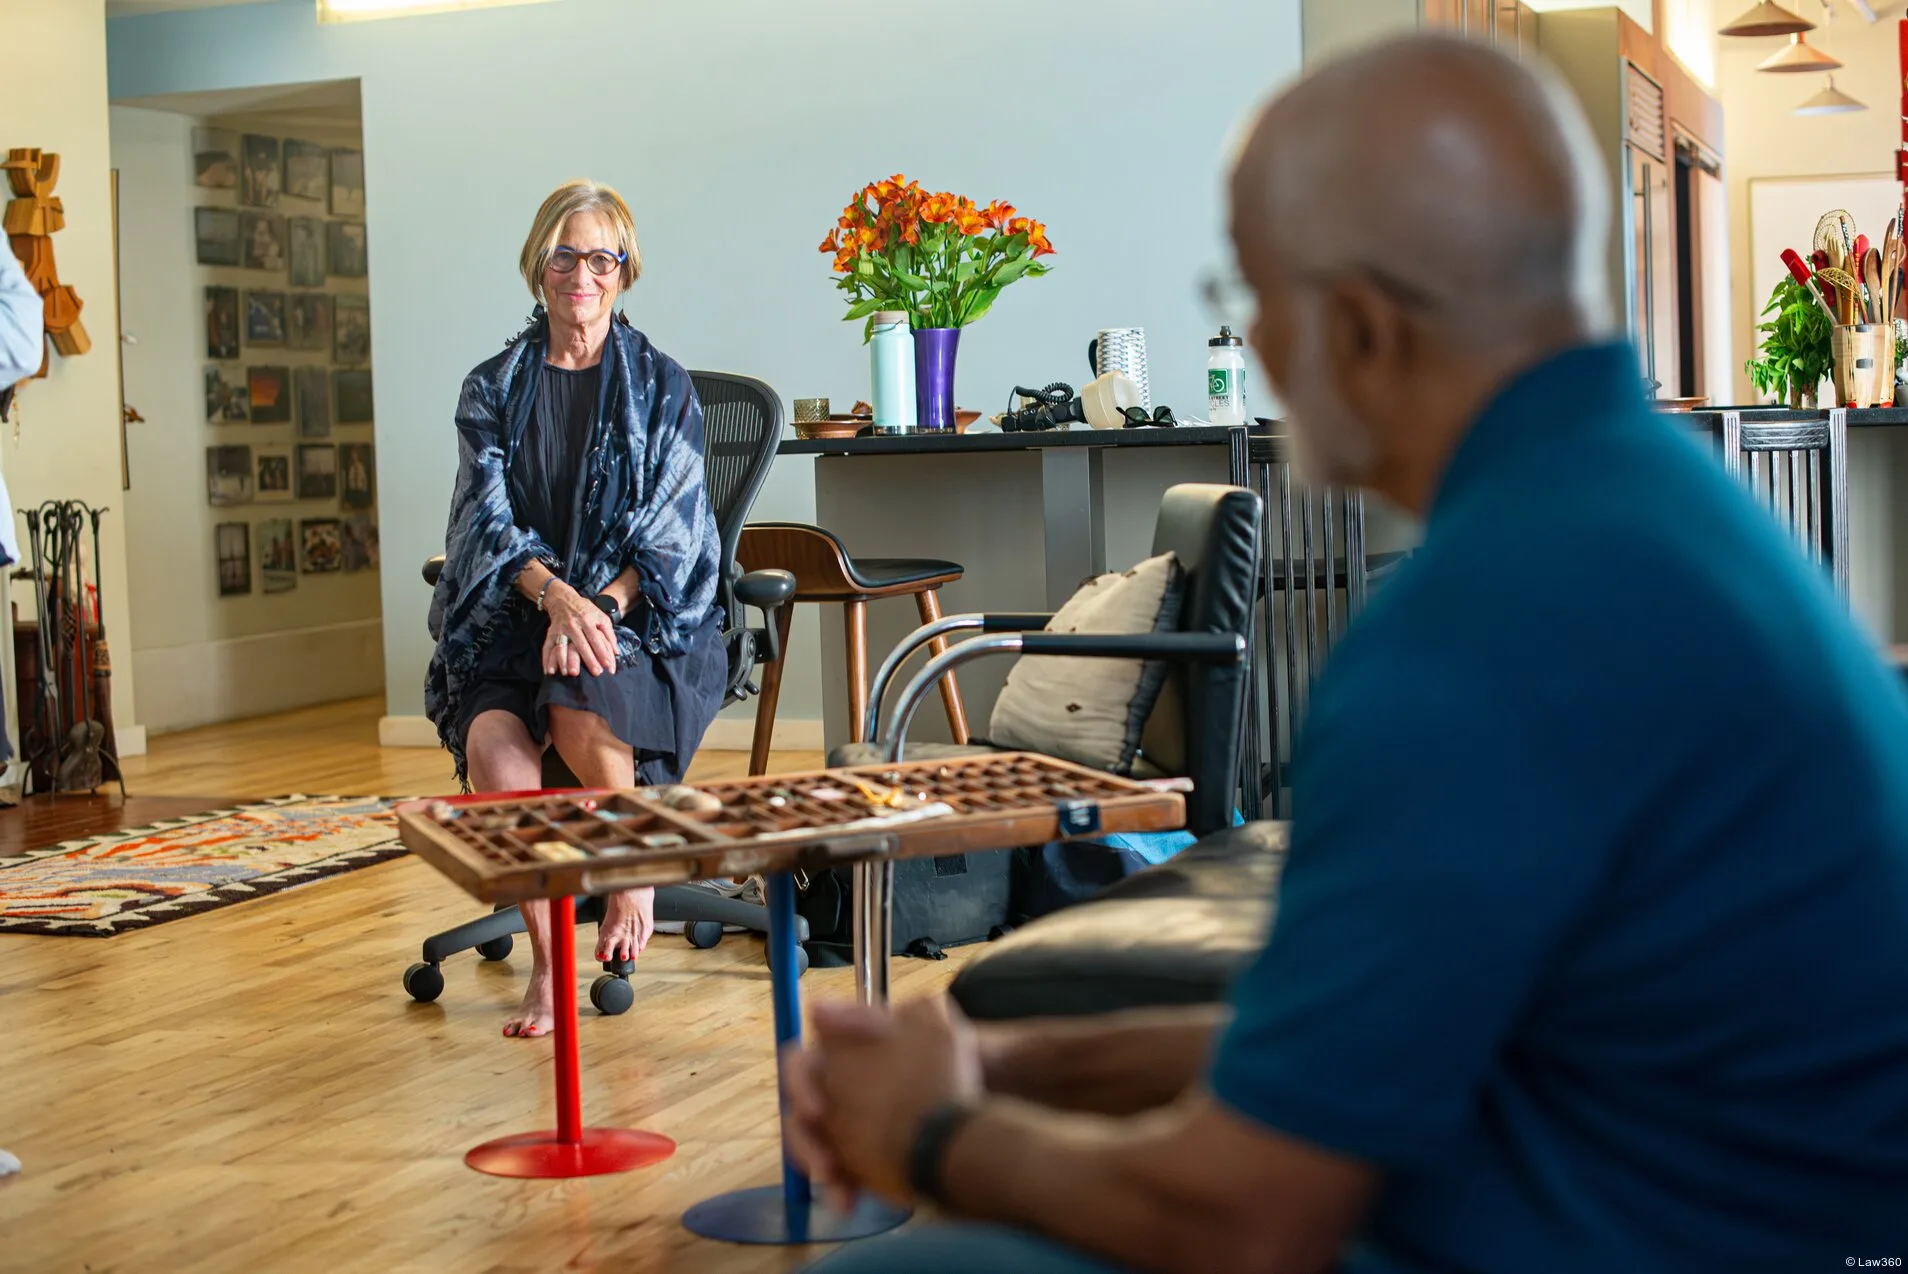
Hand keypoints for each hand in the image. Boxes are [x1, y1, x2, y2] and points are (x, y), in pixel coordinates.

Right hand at [541, 582, 617, 676]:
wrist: (564, 599)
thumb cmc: (586, 611)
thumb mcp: (601, 617)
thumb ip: (610, 634)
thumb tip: (616, 653)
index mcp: (587, 620)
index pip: (596, 638)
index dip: (602, 652)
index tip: (609, 665)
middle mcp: (573, 625)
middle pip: (581, 644)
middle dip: (589, 659)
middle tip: (596, 673)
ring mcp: (560, 629)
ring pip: (562, 646)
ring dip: (564, 661)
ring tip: (569, 674)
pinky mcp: (551, 633)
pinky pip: (547, 647)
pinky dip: (546, 660)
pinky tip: (549, 672)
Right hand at [781, 996, 983, 1207]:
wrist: (980, 1109)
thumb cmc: (948, 1065)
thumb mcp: (923, 1025)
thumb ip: (868, 1016)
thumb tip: (817, 1008)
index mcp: (843, 1054)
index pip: (801, 1065)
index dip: (801, 1085)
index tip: (818, 1110)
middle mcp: (835, 1089)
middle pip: (799, 1114)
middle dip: (806, 1140)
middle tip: (825, 1163)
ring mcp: (843, 1126)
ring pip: (810, 1148)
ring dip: (816, 1166)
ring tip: (836, 1186)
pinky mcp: (855, 1158)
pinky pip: (833, 1174)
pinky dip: (837, 1188)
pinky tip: (848, 1200)